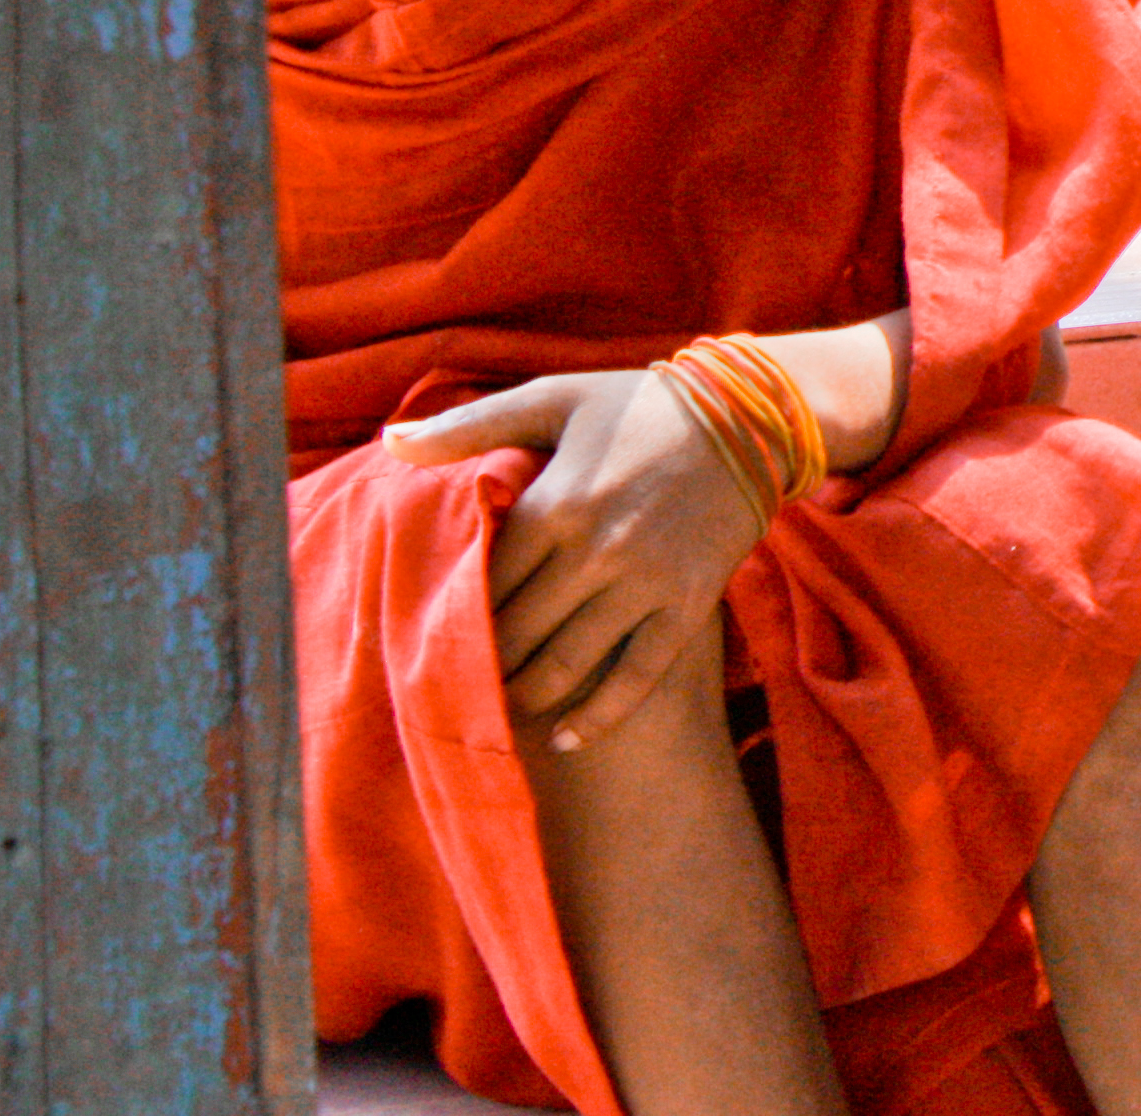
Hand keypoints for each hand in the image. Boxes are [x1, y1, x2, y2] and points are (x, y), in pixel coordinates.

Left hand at [385, 371, 767, 751]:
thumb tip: (389, 441)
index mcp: (555, 503)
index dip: (454, 616)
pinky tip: (567, 740)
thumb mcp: (555, 399)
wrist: (750, 416)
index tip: (433, 639)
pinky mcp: (687, 605)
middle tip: (454, 688)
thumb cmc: (641, 405)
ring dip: (526, 697)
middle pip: (516, 632)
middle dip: (482, 665)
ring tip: (500, 712)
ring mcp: (645, 583)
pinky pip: (637, 675)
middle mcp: (595, 551)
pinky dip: (600, 717)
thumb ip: (472, 425)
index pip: (484, 582)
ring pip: (566, 664)